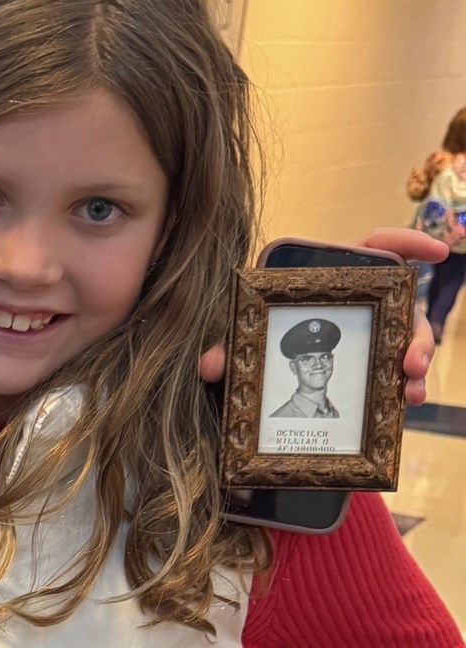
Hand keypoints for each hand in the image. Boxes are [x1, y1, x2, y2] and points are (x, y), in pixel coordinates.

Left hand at [199, 228, 444, 406]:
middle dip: (417, 334)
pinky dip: (403, 389)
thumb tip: (210, 366)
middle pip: (402, 306)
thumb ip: (225, 345)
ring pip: (405, 342)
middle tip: (411, 362)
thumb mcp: (237, 338)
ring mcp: (367, 335)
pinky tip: (406, 405)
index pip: (376, 246)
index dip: (409, 243)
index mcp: (331, 277)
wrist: (252, 380)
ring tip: (410, 392)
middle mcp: (358, 304)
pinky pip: (394, 374)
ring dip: (415, 365)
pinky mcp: (367, 367)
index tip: (438, 251)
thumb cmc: (248, 339)